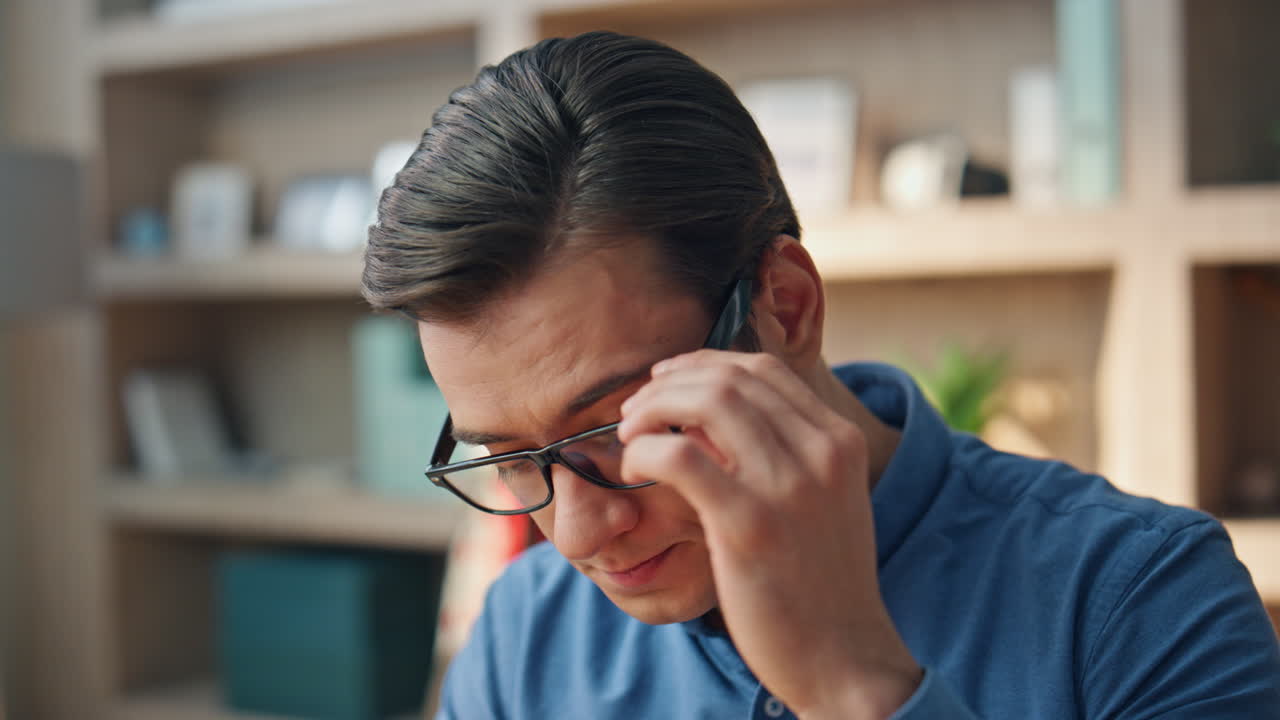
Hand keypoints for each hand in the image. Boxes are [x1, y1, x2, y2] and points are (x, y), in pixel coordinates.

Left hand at [618, 351, 920, 718]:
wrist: (843, 657)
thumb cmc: (818, 582)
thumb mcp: (821, 501)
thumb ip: (782, 453)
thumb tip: (706, 417)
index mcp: (840, 441)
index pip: (762, 369)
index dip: (702, 364)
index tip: (666, 381)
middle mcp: (821, 452)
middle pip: (730, 377)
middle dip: (669, 382)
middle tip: (635, 411)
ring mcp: (788, 486)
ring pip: (706, 402)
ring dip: (651, 408)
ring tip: (629, 434)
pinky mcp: (749, 524)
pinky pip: (679, 458)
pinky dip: (645, 451)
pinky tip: (634, 469)